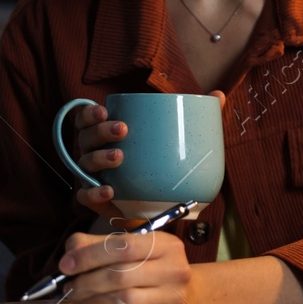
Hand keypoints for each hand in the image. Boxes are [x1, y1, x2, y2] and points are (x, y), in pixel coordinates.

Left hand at [57, 227, 196, 303]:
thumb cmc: (154, 265)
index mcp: (165, 244)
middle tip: (69, 286)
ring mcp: (171, 297)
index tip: (66, 265)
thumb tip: (70, 255)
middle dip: (87, 281)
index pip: (124, 246)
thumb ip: (99, 244)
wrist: (188, 293)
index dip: (90, 255)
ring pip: (124, 300)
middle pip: (122, 275)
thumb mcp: (133, 245)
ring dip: (92, 301)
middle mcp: (173, 269)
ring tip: (76, 298)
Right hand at [71, 91, 227, 228]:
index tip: (105, 110)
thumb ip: (192, 118)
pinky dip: (95, 192)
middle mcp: (92, 153)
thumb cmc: (154, 167)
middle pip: (85, 137)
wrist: (147, 209)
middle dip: (101, 131)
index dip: (91, 113)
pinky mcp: (94, 201)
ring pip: (84, 164)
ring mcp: (91, 177)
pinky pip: (86, 196)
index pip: (88, 119)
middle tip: (123, 129)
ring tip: (119, 157)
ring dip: (100, 158)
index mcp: (105, 135)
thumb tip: (218, 94)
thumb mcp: (169, 142)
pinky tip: (109, 190)